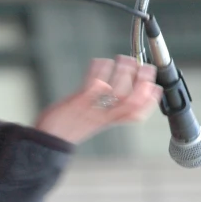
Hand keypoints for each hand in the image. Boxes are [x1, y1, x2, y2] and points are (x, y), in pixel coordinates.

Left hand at [34, 55, 162, 144]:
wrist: (45, 142)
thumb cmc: (66, 129)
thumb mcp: (91, 121)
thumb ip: (104, 110)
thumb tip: (111, 91)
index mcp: (108, 122)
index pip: (136, 115)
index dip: (150, 102)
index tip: (156, 88)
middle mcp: (103, 117)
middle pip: (131, 102)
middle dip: (142, 83)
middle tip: (145, 67)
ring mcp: (91, 110)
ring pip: (116, 93)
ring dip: (123, 73)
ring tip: (123, 59)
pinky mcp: (77, 103)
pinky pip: (93, 86)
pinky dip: (100, 71)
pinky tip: (102, 61)